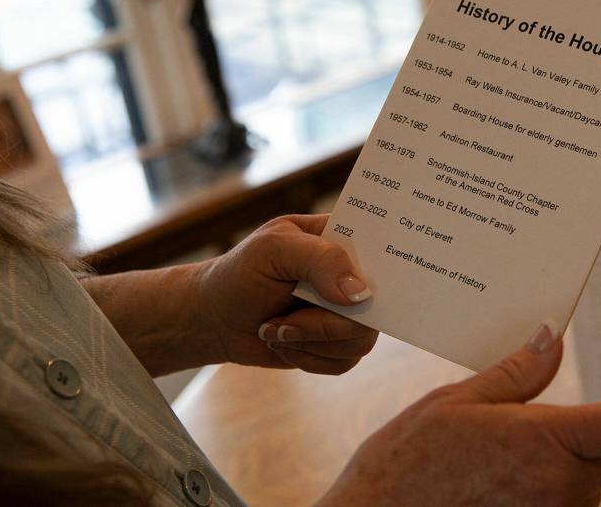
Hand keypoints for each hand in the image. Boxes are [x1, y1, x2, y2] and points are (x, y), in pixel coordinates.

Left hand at [193, 214, 377, 374]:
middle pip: (375, 305)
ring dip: (312, 340)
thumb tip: (360, 293)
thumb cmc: (240, 274)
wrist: (214, 319)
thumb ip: (319, 260)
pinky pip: (346, 361)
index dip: (387, 267)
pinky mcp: (338, 345)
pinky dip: (309, 358)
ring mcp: (347, 312)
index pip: (384, 245)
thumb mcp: (273, 250)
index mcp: (340, 238)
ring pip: (361, 339)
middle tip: (287, 317)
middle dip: (327, 321)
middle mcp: (351, 275)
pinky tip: (282, 340)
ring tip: (277, 327)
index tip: (360, 288)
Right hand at [319, 321, 600, 505]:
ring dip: (565, 466)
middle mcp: (560, 490)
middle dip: (587, 432)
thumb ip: (518, 374)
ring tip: (498, 461)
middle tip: (530, 421)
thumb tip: (552, 337)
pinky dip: (548, 492)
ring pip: (586, 483)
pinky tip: (501, 485)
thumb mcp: (458, 403)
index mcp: (544, 443)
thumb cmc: (407, 463)